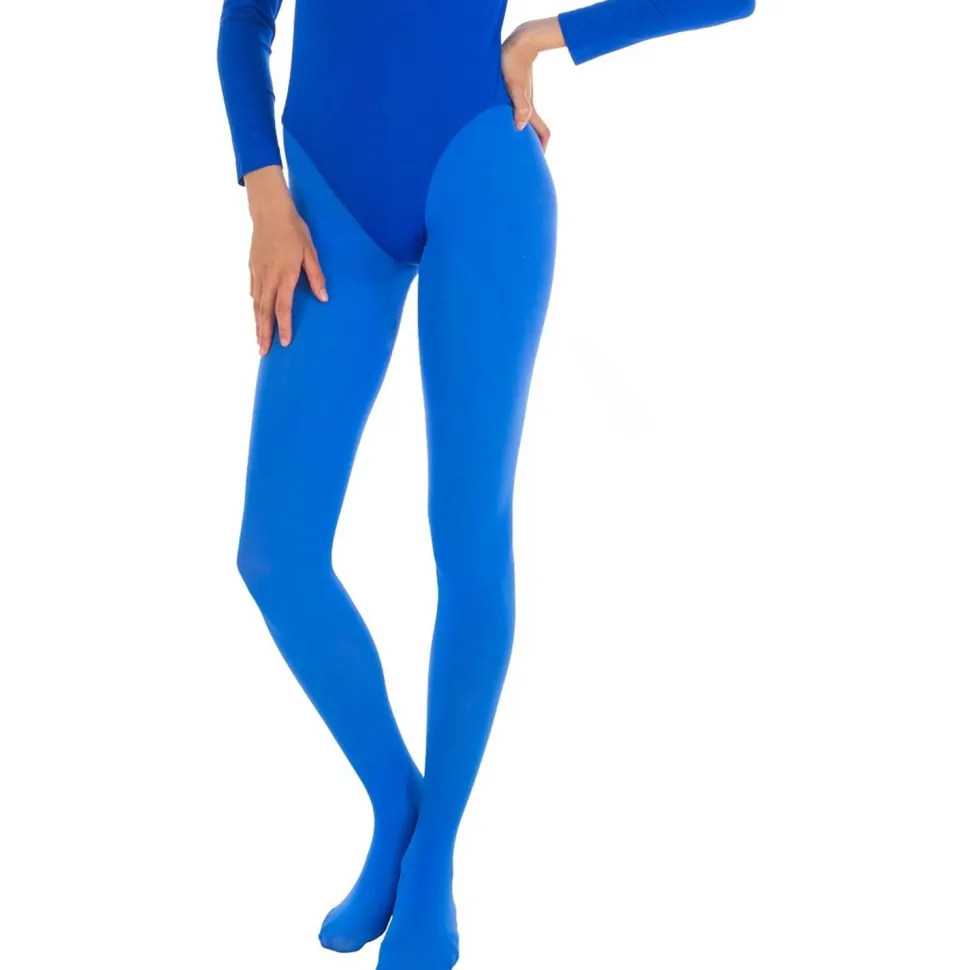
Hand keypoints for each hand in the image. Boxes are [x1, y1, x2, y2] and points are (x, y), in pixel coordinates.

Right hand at [244, 165, 326, 354]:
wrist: (269, 211)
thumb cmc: (294, 230)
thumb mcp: (310, 252)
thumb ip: (316, 276)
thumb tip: (323, 298)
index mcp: (284, 275)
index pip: (283, 307)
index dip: (283, 326)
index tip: (284, 343)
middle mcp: (268, 277)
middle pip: (264, 311)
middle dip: (264, 333)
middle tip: (263, 352)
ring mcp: (257, 273)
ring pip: (256, 304)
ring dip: (257, 324)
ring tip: (258, 341)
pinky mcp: (252, 268)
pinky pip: (253, 292)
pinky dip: (254, 306)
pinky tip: (256, 314)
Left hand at [501, 18, 564, 150]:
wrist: (518, 43)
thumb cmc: (513, 64)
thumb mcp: (514, 86)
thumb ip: (519, 105)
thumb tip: (521, 127)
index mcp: (529, 110)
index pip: (543, 133)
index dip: (542, 148)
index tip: (537, 162)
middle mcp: (527, 108)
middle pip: (534, 131)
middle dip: (530, 146)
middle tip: (521, 160)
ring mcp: (522, 101)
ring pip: (524, 122)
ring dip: (521, 135)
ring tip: (508, 147)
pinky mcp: (515, 94)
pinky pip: (516, 113)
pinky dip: (513, 122)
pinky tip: (500, 125)